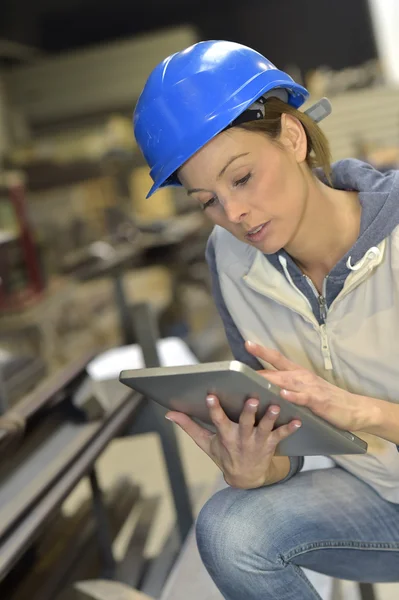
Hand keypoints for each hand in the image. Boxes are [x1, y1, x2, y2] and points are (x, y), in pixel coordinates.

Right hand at [165, 395, 300, 488]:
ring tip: (276, 406)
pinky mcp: (271, 445)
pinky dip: (290, 428)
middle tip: (252, 399)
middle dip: (248, 412)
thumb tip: (169, 413)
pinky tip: (298, 420)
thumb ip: (189, 426)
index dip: (214, 409)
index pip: (217, 420)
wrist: (245, 478)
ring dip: (270, 418)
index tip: (210, 396)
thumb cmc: (224, 455)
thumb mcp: (205, 443)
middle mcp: (241, 438)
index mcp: (225, 435)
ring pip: (265, 428)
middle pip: (245, 423)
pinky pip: (281, 436)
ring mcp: (257, 442)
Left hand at [246, 341, 376, 431]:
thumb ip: (288, 386)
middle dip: (260, 367)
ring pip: (287, 382)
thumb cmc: (328, 399)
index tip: (247, 344)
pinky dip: (293, 396)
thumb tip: (266, 385)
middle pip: (277, 370)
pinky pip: (304, 398)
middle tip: (241, 367)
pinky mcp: (318, 401)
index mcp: (298, 373)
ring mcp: (310, 388)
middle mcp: (302, 377)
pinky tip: (283, 395)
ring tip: (254, 380)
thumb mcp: (306, 389)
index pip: (277, 359)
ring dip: (271, 381)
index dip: (263, 351)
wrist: (354, 408)